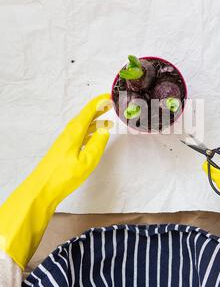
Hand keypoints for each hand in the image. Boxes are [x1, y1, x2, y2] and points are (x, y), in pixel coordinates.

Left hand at [0, 94, 112, 268]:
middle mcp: (69, 133)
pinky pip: (80, 135)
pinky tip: (95, 137)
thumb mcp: (87, 161)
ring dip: (95, 122)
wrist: (42, 189)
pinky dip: (90, 132)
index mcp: (74, 132)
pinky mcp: (64, 150)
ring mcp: (65, 141)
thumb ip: (98, 144)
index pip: (88, 112)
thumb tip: (105, 130)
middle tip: (110, 104)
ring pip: (83, 126)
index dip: (99, 103)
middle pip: (85, 117)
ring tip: (108, 121)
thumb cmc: (64, 176)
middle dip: (98, 109)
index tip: (110, 96)